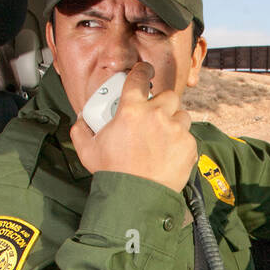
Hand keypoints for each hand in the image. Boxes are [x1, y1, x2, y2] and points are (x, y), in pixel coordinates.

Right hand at [69, 62, 197, 194]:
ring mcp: (175, 130)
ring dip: (174, 122)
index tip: (145, 71)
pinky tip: (170, 154)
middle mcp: (156, 115)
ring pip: (181, 115)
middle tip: (155, 117)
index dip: (143, 71)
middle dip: (162, 104)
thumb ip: (81, 130)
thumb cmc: (112, 174)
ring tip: (164, 138)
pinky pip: (188, 137)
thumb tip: (81, 121)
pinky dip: (181, 143)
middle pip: (167, 96)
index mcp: (131, 110)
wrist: (135, 198)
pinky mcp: (188, 146)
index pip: (139, 77)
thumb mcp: (87, 150)